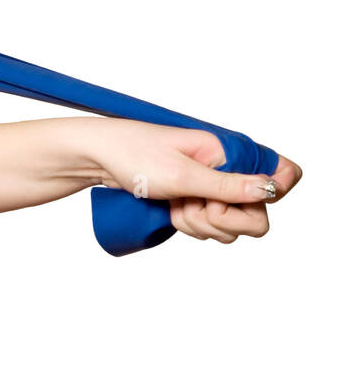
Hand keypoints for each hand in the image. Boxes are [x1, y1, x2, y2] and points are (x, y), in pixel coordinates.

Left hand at [86, 119, 301, 243]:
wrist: (95, 159)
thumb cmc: (134, 155)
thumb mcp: (183, 174)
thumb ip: (228, 186)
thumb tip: (271, 189)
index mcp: (232, 152)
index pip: (285, 175)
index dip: (272, 195)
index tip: (235, 199)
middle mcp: (228, 170)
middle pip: (257, 215)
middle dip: (224, 220)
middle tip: (193, 204)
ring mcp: (210, 188)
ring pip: (231, 227)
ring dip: (200, 224)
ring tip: (175, 204)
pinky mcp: (195, 201)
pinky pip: (209, 228)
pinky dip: (190, 226)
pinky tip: (170, 211)